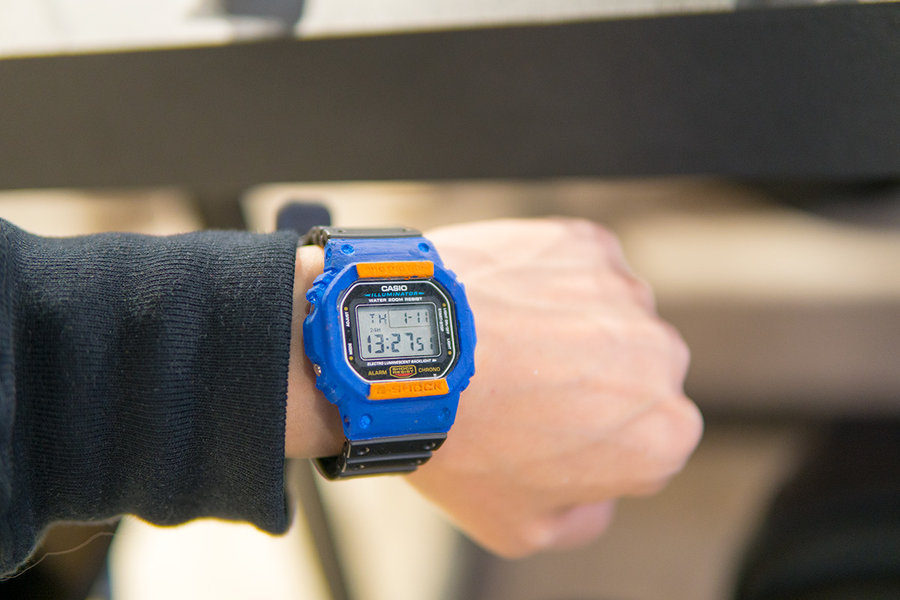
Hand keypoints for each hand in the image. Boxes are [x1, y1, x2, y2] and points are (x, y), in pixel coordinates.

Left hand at [405, 218, 702, 556]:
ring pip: (610, 317)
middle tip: (521, 392)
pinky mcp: (585, 244)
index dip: (591, 447)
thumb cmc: (462, 446)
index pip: (644, 445)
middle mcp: (662, 358)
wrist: (410, 355)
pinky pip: (578, 269)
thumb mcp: (522, 529)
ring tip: (504, 348)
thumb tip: (597, 495)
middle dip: (593, 385)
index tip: (542, 438)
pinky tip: (504, 308)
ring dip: (572, 330)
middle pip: (635, 376)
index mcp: (663, 435)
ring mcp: (625, 292)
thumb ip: (584, 520)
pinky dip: (549, 284)